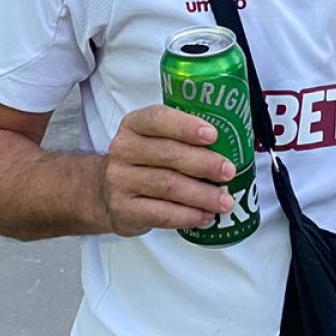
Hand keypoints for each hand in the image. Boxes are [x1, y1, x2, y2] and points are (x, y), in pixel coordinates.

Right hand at [98, 104, 239, 237]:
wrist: (106, 193)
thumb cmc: (144, 161)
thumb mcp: (154, 140)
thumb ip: (181, 138)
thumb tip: (229, 146)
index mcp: (134, 125)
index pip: (157, 119)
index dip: (186, 126)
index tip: (213, 135)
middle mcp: (123, 150)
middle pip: (167, 154)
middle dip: (203, 163)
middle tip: (228, 171)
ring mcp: (120, 181)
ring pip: (167, 186)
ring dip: (201, 194)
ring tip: (225, 200)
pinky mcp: (124, 210)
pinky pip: (161, 213)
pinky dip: (187, 216)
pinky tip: (205, 216)